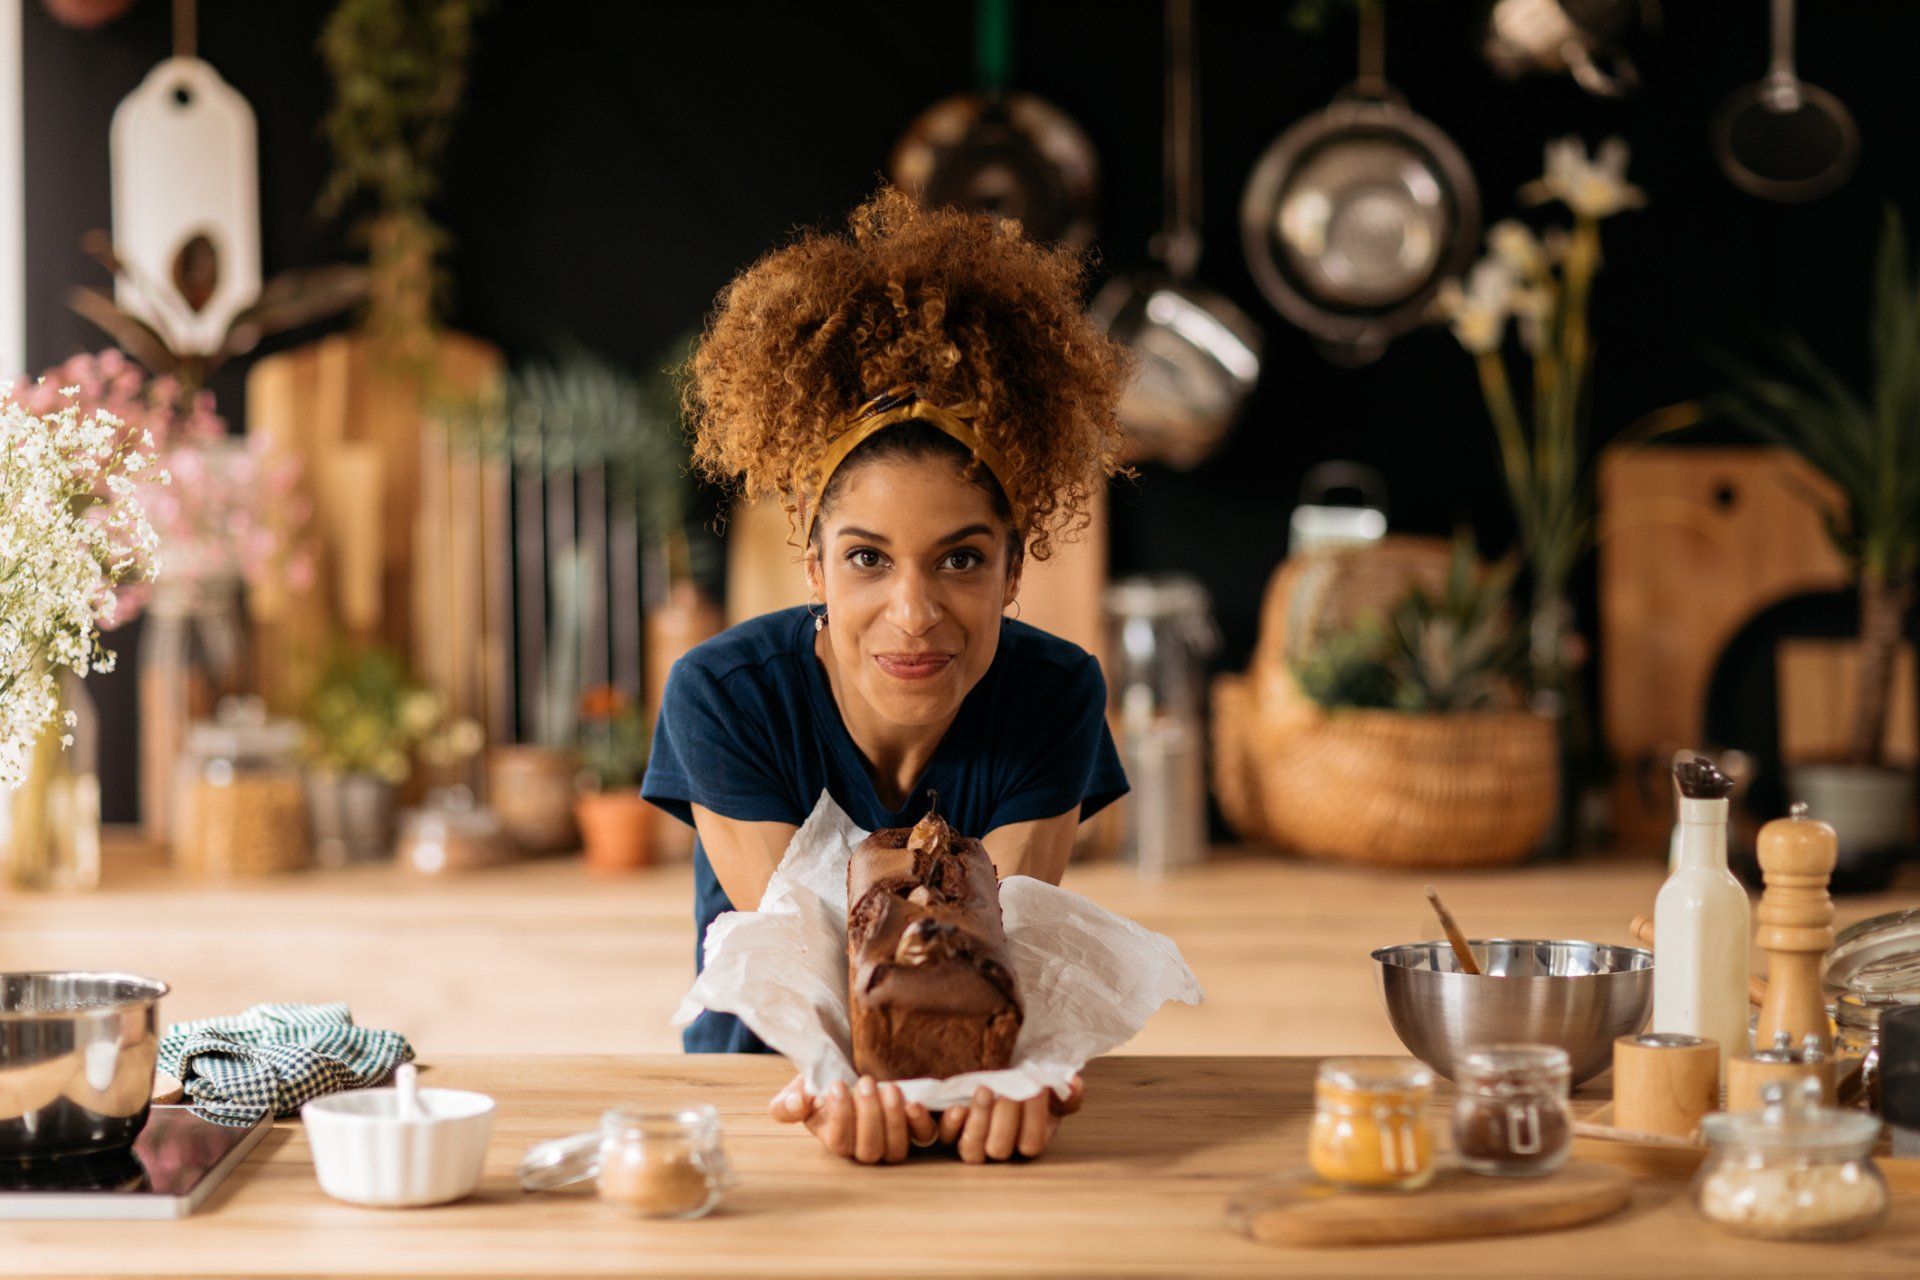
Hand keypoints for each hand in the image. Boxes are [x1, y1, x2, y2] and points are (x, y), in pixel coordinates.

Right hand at [770, 1074, 936, 1164]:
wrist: (853, 1065)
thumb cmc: (825, 1081)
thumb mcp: (800, 1089)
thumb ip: (787, 1103)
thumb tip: (797, 1104)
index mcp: (835, 1138)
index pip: (839, 1142)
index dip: (840, 1117)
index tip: (836, 1085)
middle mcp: (864, 1146)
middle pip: (870, 1150)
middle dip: (870, 1116)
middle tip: (865, 1082)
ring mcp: (892, 1139)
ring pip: (896, 1149)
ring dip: (894, 1118)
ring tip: (888, 1087)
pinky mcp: (915, 1128)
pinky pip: (924, 1137)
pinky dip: (920, 1123)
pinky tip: (913, 1102)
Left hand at [937, 1075, 1084, 1163]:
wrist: (1001, 1072)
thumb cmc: (1028, 1084)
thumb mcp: (1053, 1088)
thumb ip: (1068, 1091)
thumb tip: (1074, 1085)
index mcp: (1029, 1139)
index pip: (1031, 1143)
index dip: (1034, 1118)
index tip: (1037, 1087)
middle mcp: (1001, 1146)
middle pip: (999, 1149)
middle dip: (1005, 1118)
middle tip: (1009, 1089)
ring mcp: (974, 1141)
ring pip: (972, 1150)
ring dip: (978, 1121)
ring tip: (984, 1091)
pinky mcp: (950, 1130)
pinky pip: (945, 1136)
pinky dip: (951, 1124)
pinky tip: (957, 1107)